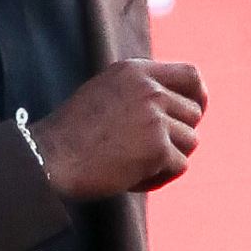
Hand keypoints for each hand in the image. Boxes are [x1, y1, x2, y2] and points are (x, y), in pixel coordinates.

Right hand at [34, 59, 206, 197]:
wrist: (51, 157)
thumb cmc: (73, 133)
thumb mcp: (106, 94)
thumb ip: (139, 93)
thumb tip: (178, 106)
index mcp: (135, 71)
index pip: (190, 75)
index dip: (199, 97)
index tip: (196, 113)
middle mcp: (149, 89)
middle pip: (193, 114)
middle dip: (178, 137)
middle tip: (149, 153)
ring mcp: (155, 117)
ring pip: (191, 141)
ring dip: (168, 159)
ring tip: (136, 166)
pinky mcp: (157, 147)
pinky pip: (179, 166)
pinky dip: (159, 178)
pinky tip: (132, 179)